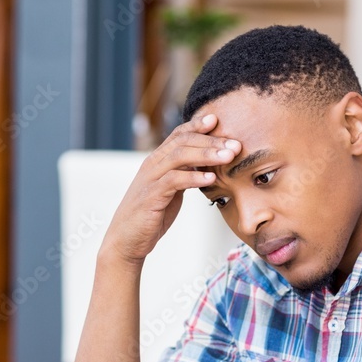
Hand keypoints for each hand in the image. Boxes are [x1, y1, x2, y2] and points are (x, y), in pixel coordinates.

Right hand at [101, 114, 241, 266]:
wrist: (127, 241)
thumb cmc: (151, 216)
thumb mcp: (171, 191)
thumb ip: (184, 176)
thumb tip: (206, 167)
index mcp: (157, 161)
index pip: (178, 135)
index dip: (197, 126)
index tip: (218, 120)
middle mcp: (152, 165)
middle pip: (182, 142)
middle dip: (211, 140)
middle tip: (235, 144)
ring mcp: (150, 179)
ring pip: (179, 156)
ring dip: (206, 154)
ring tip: (228, 156)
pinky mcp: (151, 196)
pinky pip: (174, 181)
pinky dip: (193, 177)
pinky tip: (210, 178)